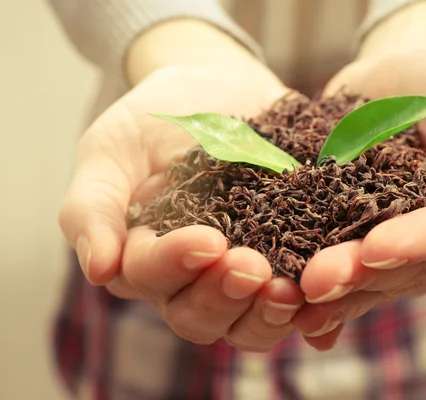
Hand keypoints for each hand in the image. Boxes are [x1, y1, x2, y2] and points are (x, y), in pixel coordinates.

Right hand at [58, 63, 304, 351]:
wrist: (220, 87)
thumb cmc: (157, 117)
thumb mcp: (112, 149)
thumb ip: (93, 206)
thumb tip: (97, 269)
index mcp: (144, 257)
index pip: (150, 277)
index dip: (176, 265)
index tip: (207, 241)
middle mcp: (192, 278)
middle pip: (200, 315)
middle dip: (225, 296)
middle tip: (253, 268)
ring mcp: (242, 273)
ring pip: (248, 322)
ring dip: (268, 314)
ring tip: (292, 290)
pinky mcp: (288, 260)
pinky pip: (299, 302)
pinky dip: (314, 314)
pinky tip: (328, 308)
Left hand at [293, 36, 425, 349]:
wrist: (405, 72)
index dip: (418, 244)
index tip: (376, 248)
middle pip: (407, 268)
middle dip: (361, 274)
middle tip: (315, 280)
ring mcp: (399, 246)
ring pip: (370, 278)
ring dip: (333, 289)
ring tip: (294, 293)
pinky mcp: (357, 238)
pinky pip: (342, 269)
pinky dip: (317, 288)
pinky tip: (288, 307)